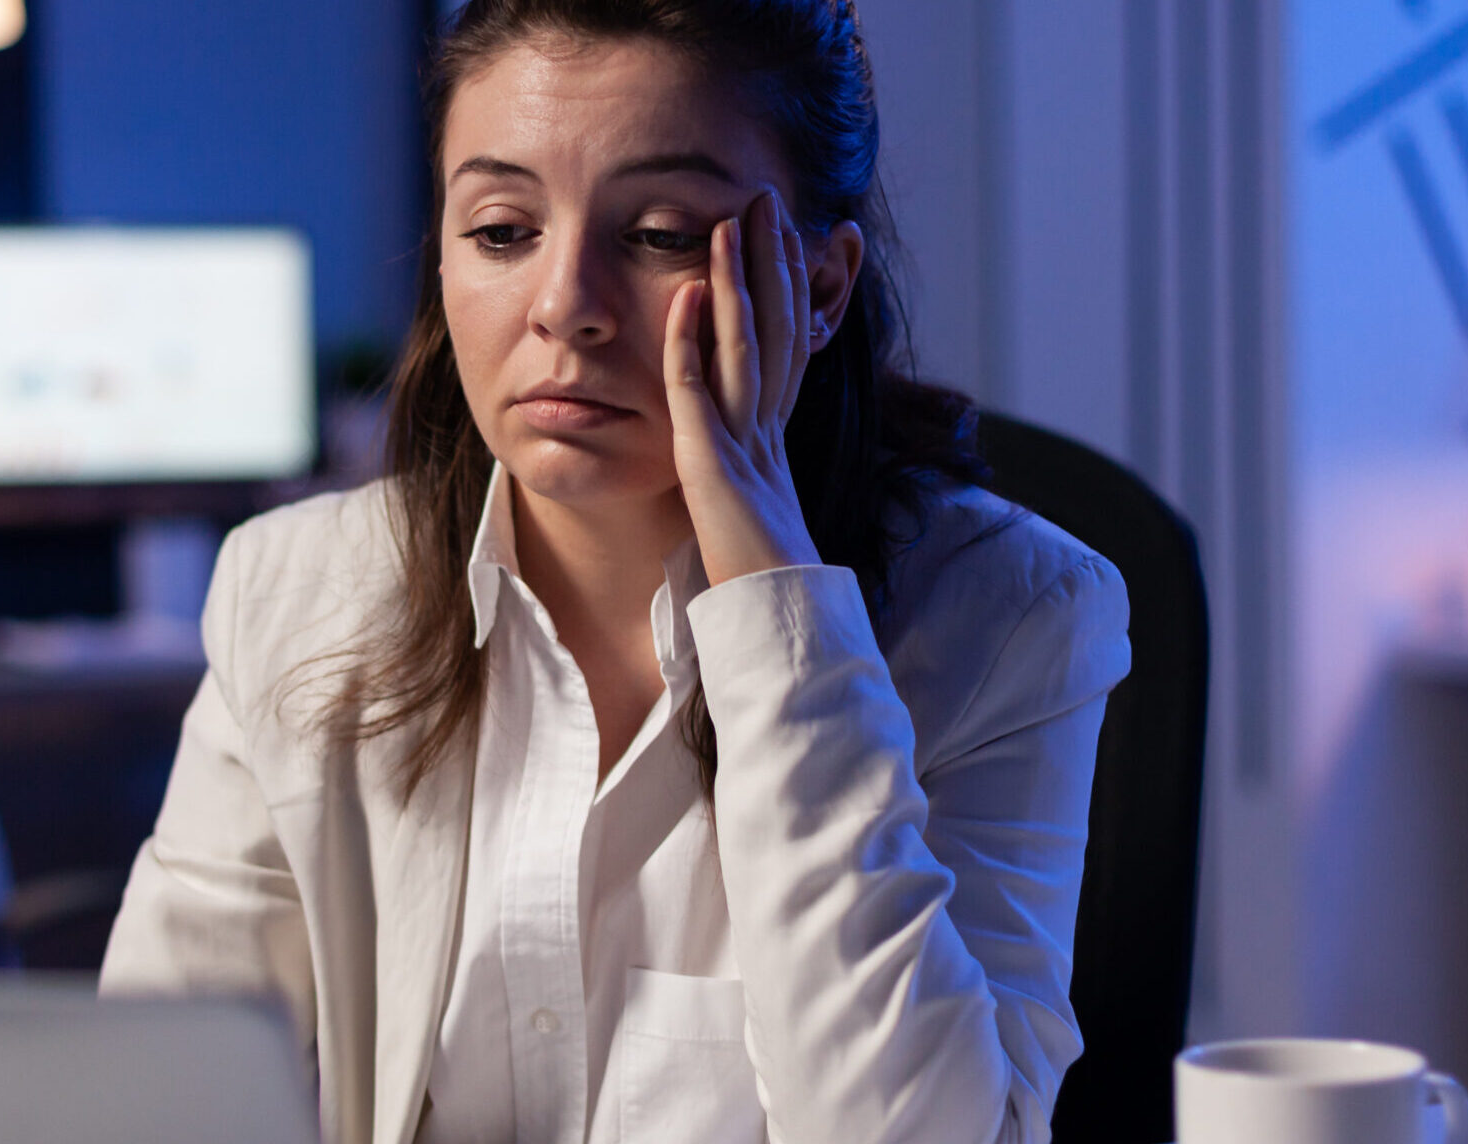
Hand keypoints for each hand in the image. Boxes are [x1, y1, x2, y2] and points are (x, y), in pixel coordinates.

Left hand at [664, 187, 824, 585]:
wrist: (776, 618)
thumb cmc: (758, 571)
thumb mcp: (749, 498)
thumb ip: (742, 461)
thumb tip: (730, 439)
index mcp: (776, 430)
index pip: (787, 338)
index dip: (788, 283)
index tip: (783, 231)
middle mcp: (767, 425)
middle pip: (776, 326)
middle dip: (771, 261)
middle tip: (767, 200)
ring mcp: (744, 442)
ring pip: (743, 346)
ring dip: (735, 282)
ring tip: (731, 223)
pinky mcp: (711, 466)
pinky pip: (697, 395)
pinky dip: (688, 346)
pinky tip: (680, 299)